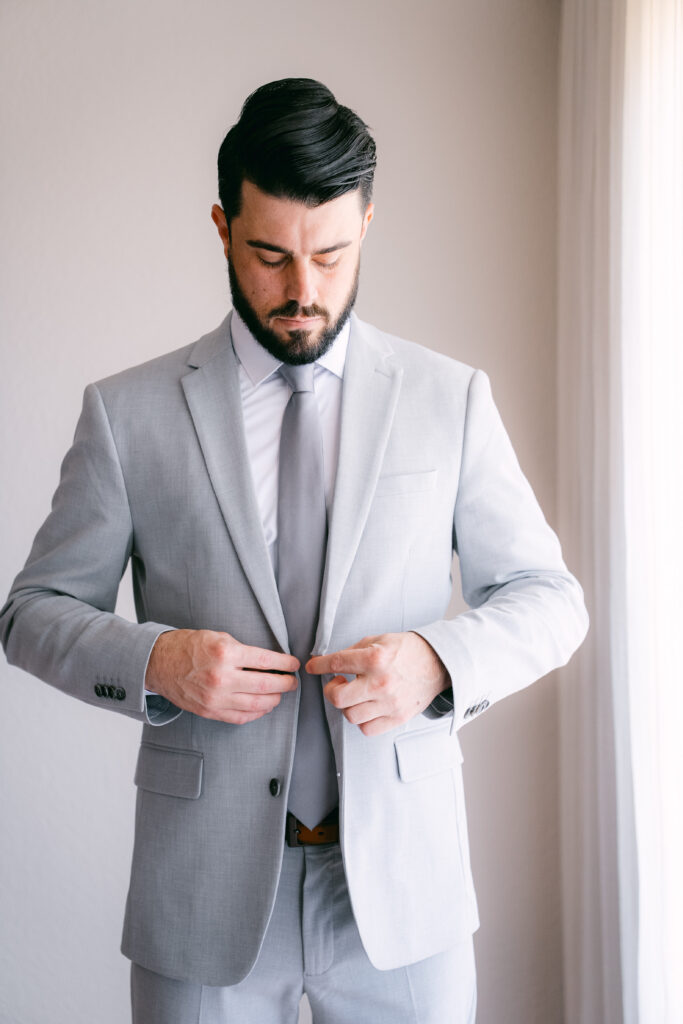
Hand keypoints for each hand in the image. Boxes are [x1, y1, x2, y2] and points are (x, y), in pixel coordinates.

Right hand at [145, 629, 298, 723]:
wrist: (159, 664)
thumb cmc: (188, 646)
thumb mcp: (217, 637)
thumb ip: (242, 650)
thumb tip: (269, 661)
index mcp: (225, 653)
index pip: (265, 661)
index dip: (285, 664)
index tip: (293, 664)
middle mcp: (222, 677)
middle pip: (265, 685)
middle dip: (285, 684)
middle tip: (292, 681)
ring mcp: (215, 698)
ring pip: (256, 704)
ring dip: (274, 699)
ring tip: (279, 694)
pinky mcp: (210, 711)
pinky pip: (241, 717)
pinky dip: (256, 713)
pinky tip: (263, 706)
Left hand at [306, 632, 449, 736]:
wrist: (439, 663)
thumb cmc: (408, 650)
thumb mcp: (379, 639)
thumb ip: (354, 651)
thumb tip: (330, 662)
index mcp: (375, 659)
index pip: (336, 664)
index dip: (318, 666)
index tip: (312, 667)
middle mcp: (381, 683)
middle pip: (338, 697)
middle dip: (331, 690)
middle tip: (337, 683)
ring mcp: (390, 703)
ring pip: (350, 715)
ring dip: (347, 705)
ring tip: (355, 695)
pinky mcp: (397, 717)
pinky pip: (367, 729)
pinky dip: (362, 720)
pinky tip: (366, 707)